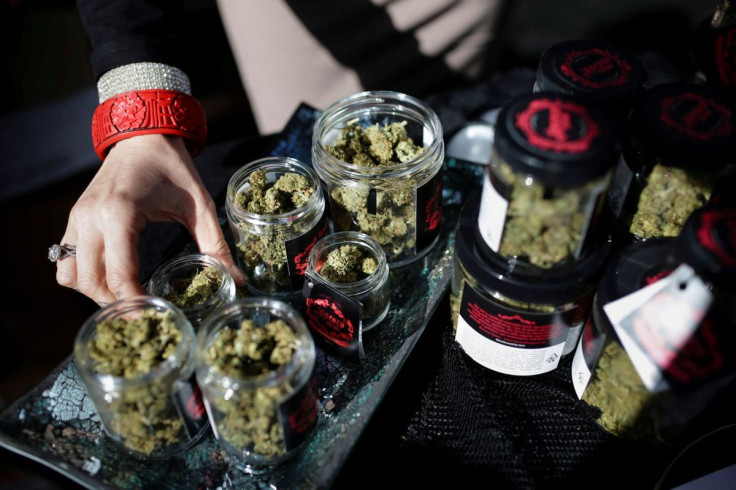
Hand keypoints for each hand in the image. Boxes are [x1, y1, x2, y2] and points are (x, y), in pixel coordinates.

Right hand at [56, 134, 245, 305]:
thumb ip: (216, 245)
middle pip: (91, 282)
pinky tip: (112, 280)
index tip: (155, 319)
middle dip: (117, 304)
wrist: (143, 134)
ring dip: (96, 294)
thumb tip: (240, 280)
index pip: (119, 274)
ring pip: (71, 276)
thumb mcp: (199, 205)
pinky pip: (65, 261)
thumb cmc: (173, 167)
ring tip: (128, 299)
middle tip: (146, 315)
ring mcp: (77, 219)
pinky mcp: (74, 219)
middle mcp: (90, 217)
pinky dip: (83, 278)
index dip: (134, 303)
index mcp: (120, 212)